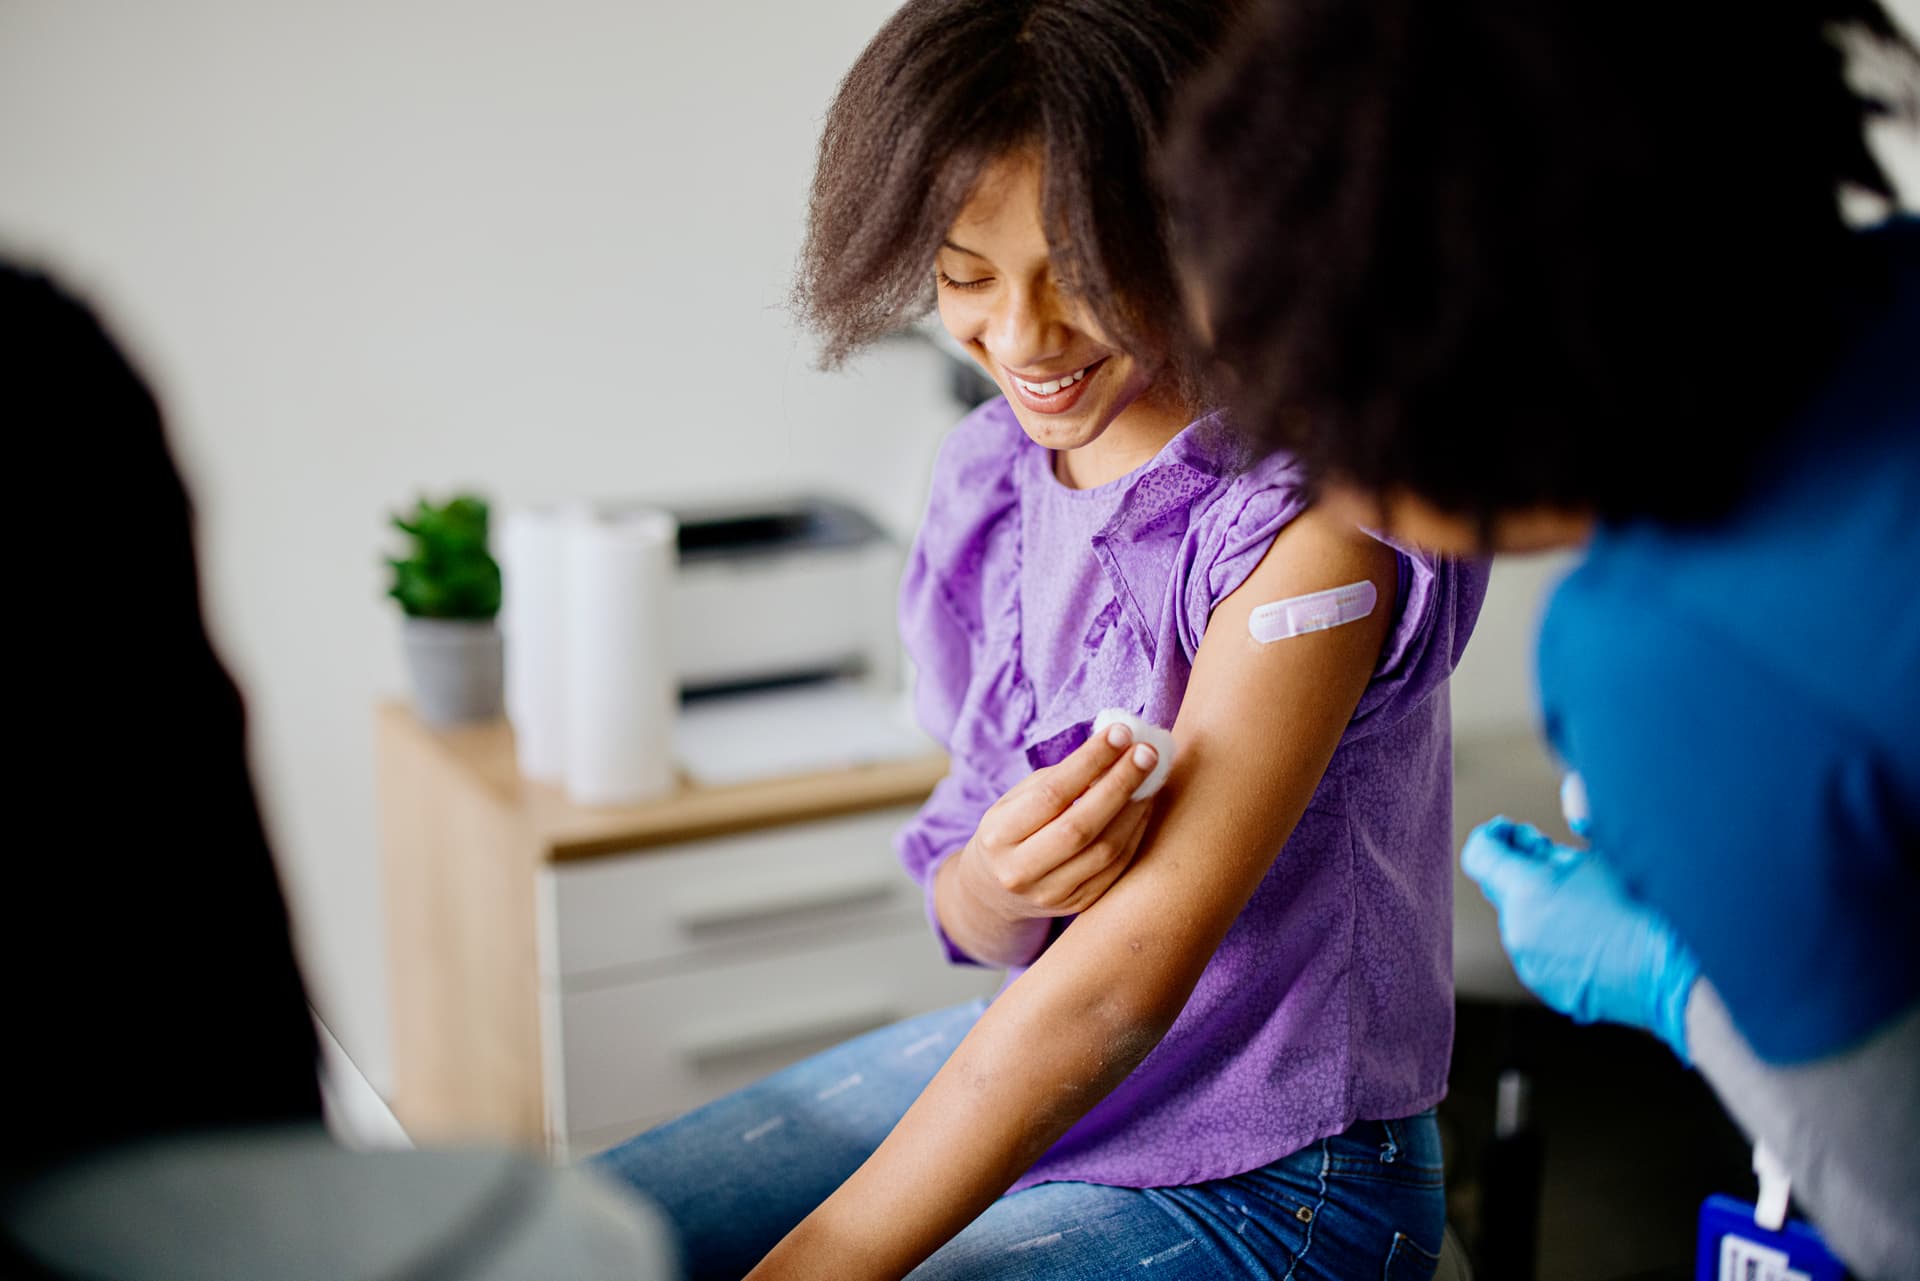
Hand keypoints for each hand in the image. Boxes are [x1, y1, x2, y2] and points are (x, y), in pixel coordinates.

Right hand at [956, 722, 1161, 922]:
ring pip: (1104, 850)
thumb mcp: (1016, 800)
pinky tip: (1144, 807)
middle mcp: (1020, 871)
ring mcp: (1050, 894)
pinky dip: (1135, 834)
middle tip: (1148, 753)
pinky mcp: (1077, 905)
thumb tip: (1112, 749)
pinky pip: (1116, 868)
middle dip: (1120, 784)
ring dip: (1135, 810)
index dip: (1089, 761)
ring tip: (1151, 778)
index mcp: (998, 835)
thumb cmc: (1012, 829)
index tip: (1120, 733)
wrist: (996, 891)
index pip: (1051, 794)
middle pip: (1080, 826)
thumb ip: (1058, 778)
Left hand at [1462, 816, 1701, 1060]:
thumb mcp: (1595, 858)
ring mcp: (1531, 964)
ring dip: (1541, 907)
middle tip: (1559, 860)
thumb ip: (1548, 848)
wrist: (1677, 969)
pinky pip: (1541, 953)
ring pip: (1522, 922)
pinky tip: (1596, 935)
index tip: (1510, 831)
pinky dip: (1556, 939)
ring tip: (1589, 903)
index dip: (1493, 837)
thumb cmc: (1644, 904)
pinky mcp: (1549, 988)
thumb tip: (1527, 844)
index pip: (1480, 855)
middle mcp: (1518, 931)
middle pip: (1501, 889)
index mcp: (1525, 891)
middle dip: (1523, 871)